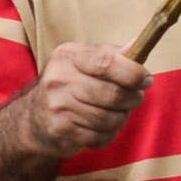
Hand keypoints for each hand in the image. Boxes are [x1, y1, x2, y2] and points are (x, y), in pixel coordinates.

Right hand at [9, 35, 149, 161]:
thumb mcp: (85, 61)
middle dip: (132, 99)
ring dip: (121, 118)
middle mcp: (59, 80)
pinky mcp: (60, 131)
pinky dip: (108, 134)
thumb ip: (113, 54)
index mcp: (68, 56)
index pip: (107, 62)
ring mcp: (57, 107)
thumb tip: (138, 44)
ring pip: (110, 118)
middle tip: (134, 98)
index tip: (146, 80)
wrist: (33, 118)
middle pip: (113, 94)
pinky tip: (100, 127)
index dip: (133, 73)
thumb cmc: (70, 84)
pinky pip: (100, 136)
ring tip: (115, 113)